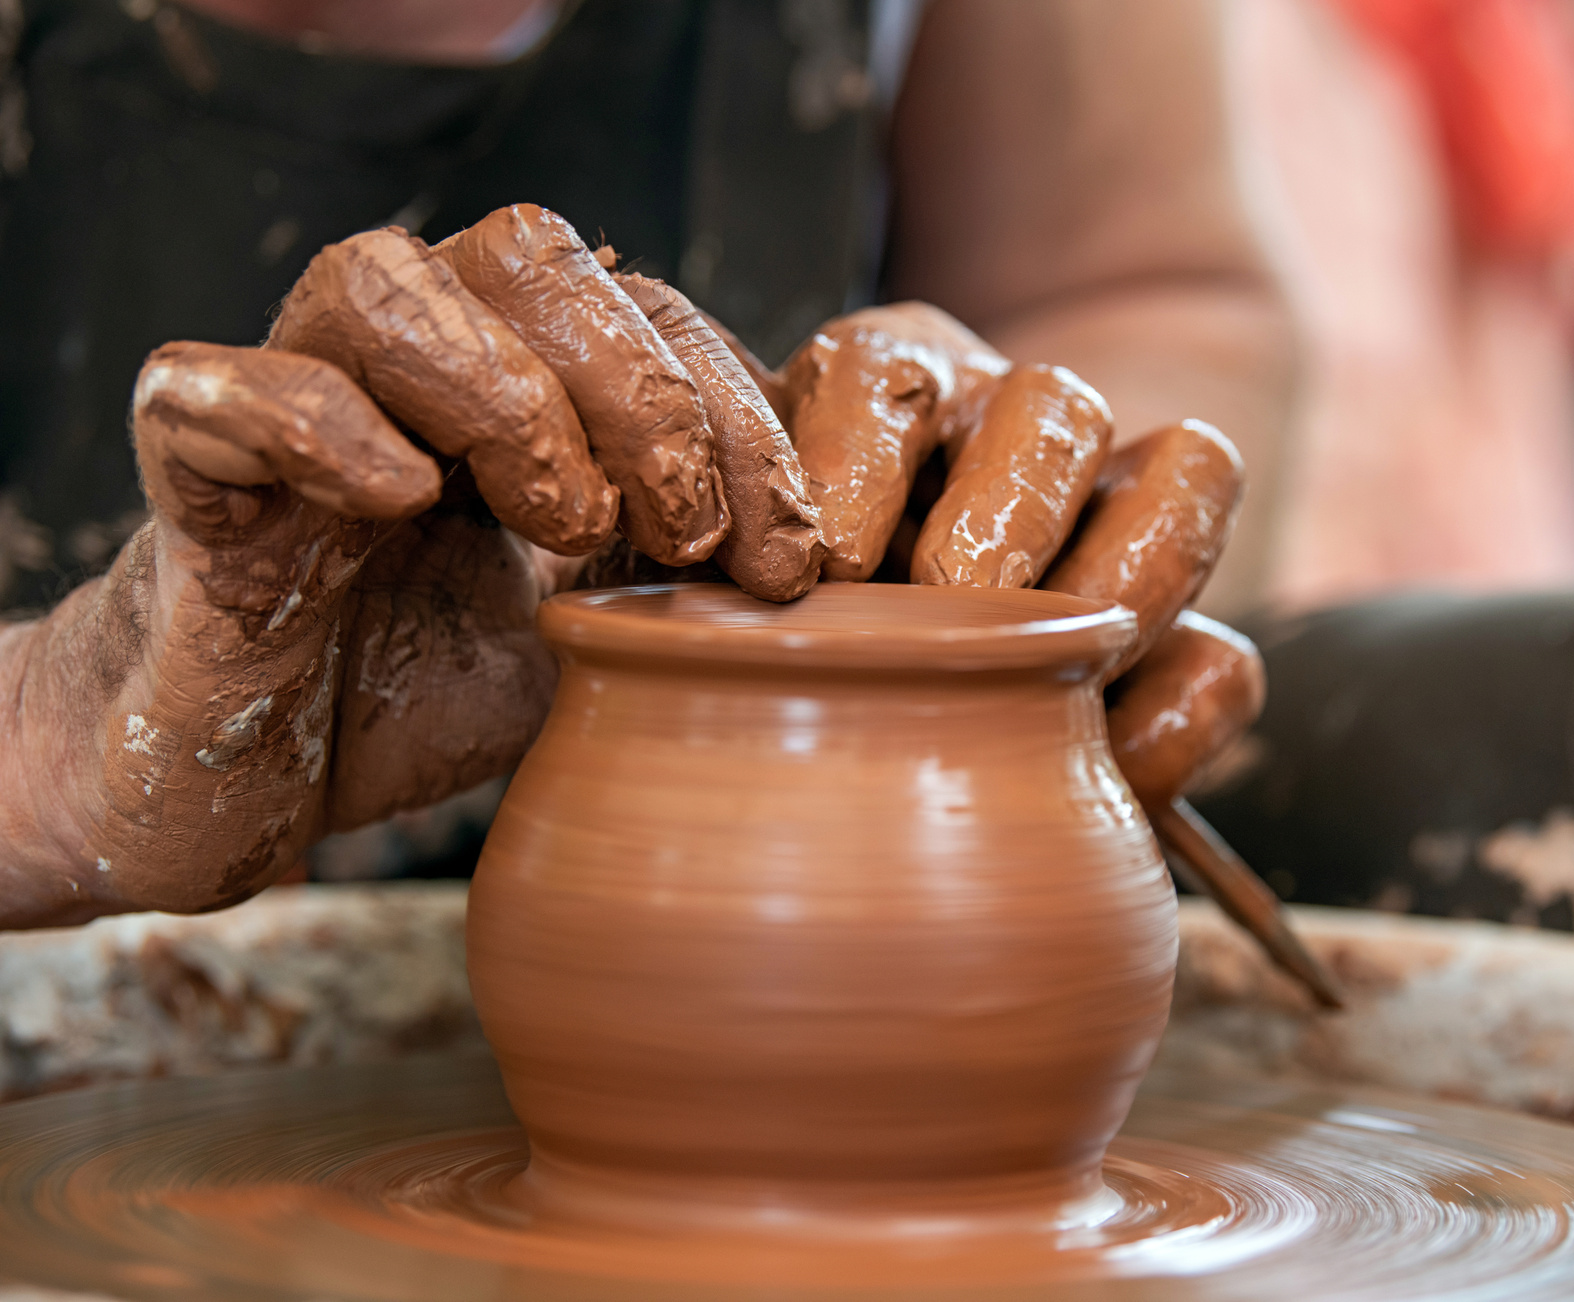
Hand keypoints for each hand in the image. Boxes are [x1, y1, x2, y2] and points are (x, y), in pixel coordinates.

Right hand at [29, 205, 804, 921]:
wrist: (261, 777)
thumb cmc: (433, 686)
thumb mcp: (603, 637)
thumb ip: (692, 575)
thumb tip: (828, 554)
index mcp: (525, 371)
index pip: (649, 312)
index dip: (737, 415)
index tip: (791, 557)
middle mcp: (412, 354)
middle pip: (532, 255)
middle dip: (645, 392)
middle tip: (686, 539)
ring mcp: (295, 391)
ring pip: (383, 280)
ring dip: (506, 395)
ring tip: (565, 527)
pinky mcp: (192, 463)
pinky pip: (227, 383)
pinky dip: (325, 424)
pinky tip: (403, 504)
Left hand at [732, 303, 1261, 804]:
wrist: (885, 734)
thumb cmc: (770, 648)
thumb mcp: (721, 592)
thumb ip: (702, 588)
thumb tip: (660, 618)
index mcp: (885, 402)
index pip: (878, 376)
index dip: (855, 454)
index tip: (821, 564)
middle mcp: (1012, 435)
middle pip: (1053, 406)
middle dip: (1008, 499)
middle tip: (956, 594)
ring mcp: (1117, 529)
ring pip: (1185, 470)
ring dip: (1131, 568)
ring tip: (1066, 660)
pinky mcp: (1189, 641)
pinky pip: (1226, 657)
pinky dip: (1179, 711)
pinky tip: (1111, 766)